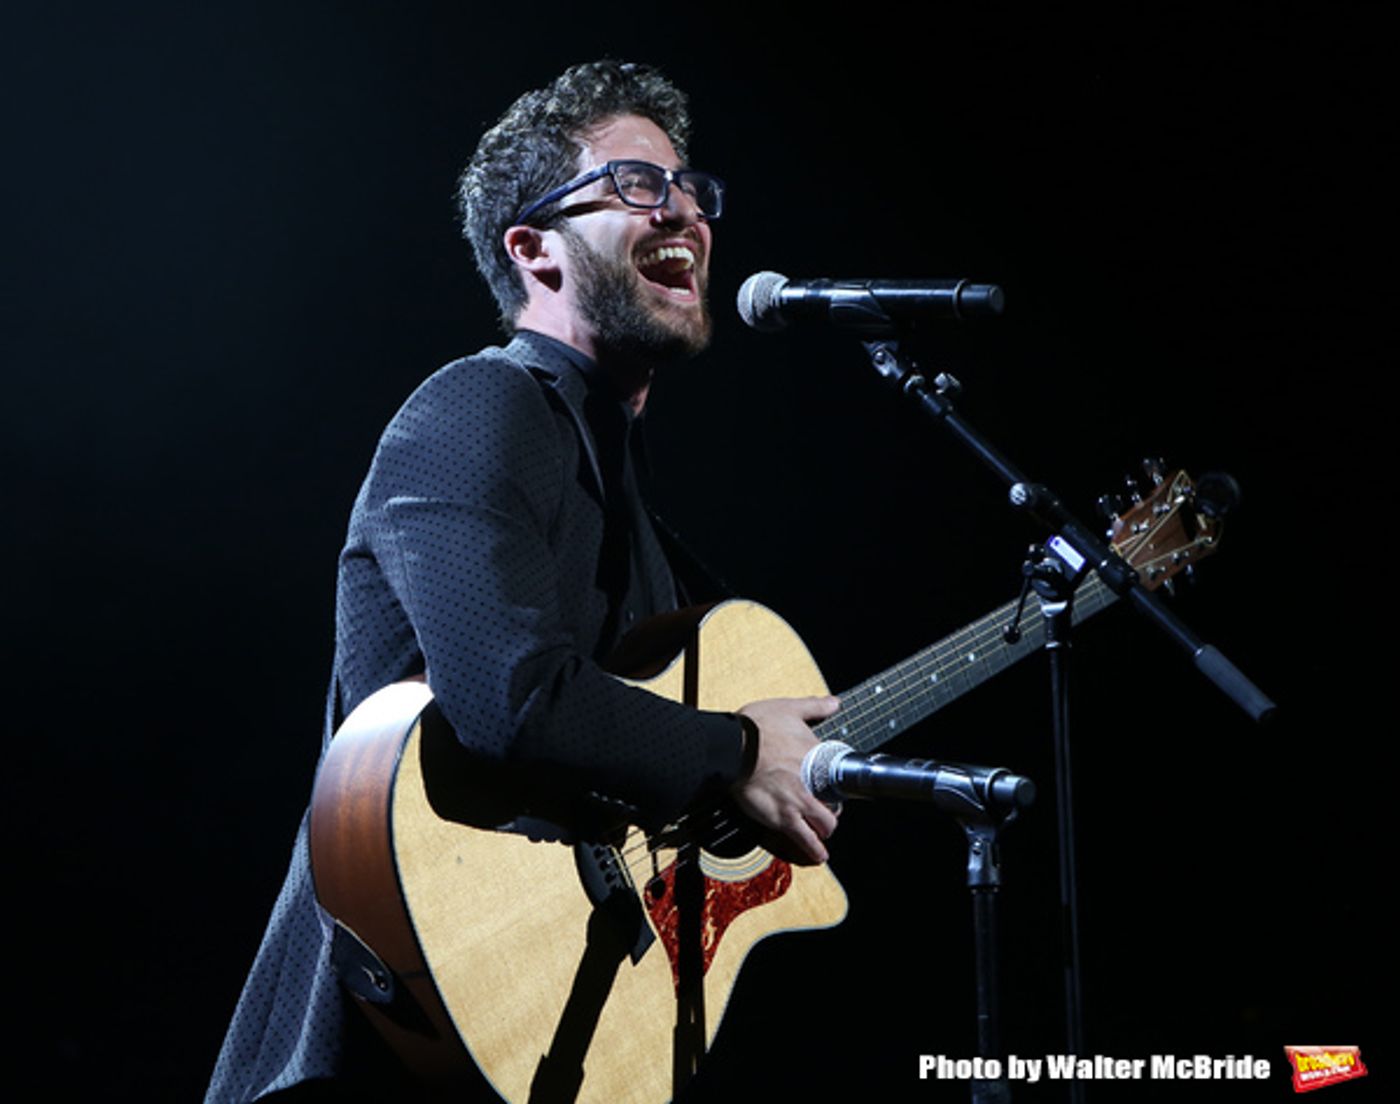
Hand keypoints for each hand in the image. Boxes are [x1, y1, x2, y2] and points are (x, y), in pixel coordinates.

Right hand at [730, 696, 841, 864]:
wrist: (735, 746)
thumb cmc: (758, 727)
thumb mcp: (790, 708)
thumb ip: (815, 706)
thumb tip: (834, 702)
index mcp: (816, 757)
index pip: (838, 775)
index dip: (835, 784)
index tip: (831, 787)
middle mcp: (813, 783)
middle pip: (835, 805)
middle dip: (831, 810)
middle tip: (824, 812)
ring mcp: (799, 803)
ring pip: (825, 826)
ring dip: (824, 831)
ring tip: (822, 836)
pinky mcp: (783, 818)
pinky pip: (806, 840)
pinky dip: (814, 851)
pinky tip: (818, 855)